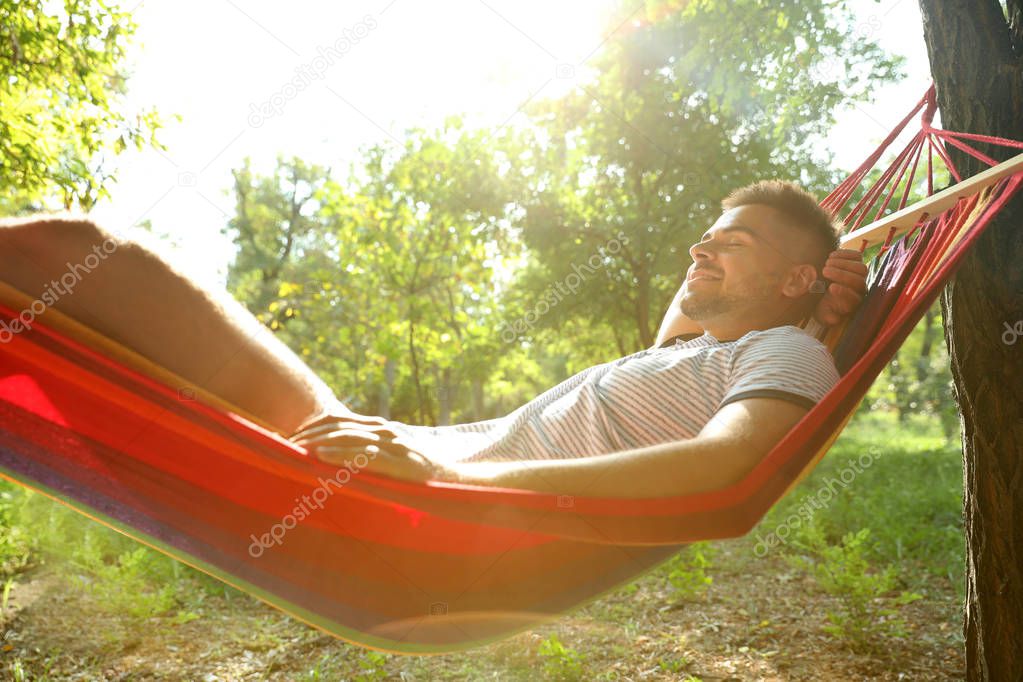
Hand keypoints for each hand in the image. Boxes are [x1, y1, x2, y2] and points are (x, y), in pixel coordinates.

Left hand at [289, 413, 438, 482]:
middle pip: (340, 426)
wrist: (459, 482)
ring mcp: (396, 447)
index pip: (341, 420)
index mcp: (382, 429)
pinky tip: (323, 458)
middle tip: (284, 443)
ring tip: (295, 449)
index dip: (314, 425)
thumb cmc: (423, 476)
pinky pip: (367, 457)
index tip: (290, 435)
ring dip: (320, 442)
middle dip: (310, 434)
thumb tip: (339, 459)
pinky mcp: (402, 465)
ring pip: (350, 438)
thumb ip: (370, 455)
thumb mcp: (393, 459)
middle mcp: (387, 433)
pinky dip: (342, 456)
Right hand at [813, 248, 868, 325]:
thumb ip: (827, 317)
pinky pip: (857, 256)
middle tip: (824, 271)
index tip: (831, 288)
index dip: (844, 292)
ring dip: (843, 264)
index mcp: (852, 304)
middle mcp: (859, 289)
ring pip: (861, 268)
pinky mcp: (856, 262)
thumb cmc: (821, 304)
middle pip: (859, 280)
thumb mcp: (821, 314)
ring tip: (826, 263)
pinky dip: (845, 254)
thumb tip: (834, 319)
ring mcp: (859, 275)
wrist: (820, 290)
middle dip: (842, 275)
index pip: (854, 298)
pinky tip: (830, 256)